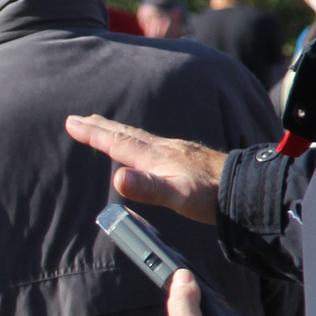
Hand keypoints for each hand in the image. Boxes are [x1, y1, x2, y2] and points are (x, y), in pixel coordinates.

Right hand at [65, 115, 225, 221]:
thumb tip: (117, 178)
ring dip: (117, 131)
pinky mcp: (186, 156)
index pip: (117, 143)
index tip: (71, 123)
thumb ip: (148, 188)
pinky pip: (152, 143)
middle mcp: (164, 149)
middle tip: (79, 119)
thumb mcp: (177, 196)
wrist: (244, 188)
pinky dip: (137, 140)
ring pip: (138, 137)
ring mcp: (176, 150)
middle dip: (100, 126)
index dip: (92, 134)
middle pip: (125, 134)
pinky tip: (144, 146)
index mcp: (156, 158)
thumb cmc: (211, 197)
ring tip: (105, 127)